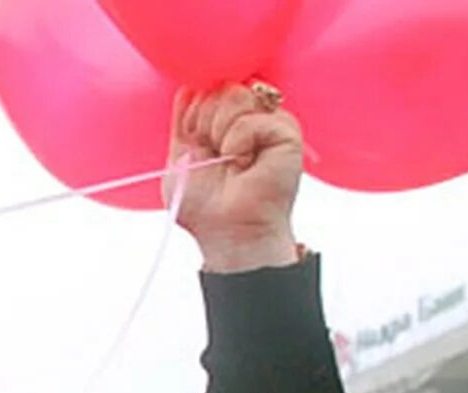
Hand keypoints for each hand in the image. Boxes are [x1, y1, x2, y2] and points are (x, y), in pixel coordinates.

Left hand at [170, 84, 303, 273]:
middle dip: (203, 120)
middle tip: (212, 153)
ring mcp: (270, 120)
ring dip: (218, 131)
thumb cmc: (205, 204)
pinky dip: (237, 142)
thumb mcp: (181, 156)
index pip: (206, 86)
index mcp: (225, 117)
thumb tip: (188, 86)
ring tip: (228, 159)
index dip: (193, 110)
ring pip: (234, 93)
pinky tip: (243, 163)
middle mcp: (250, 114)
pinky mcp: (287, 131)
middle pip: (220, 84)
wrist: (228, 233)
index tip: (195, 140)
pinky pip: (251, 118)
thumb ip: (183, 120)